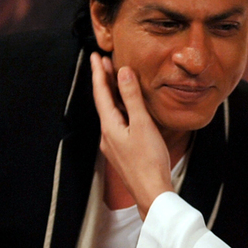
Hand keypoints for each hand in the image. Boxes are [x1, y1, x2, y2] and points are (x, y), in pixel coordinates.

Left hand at [90, 52, 173, 218]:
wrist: (151, 192)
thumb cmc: (149, 160)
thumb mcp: (142, 125)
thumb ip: (132, 98)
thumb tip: (123, 73)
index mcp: (109, 126)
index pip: (101, 93)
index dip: (98, 73)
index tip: (96, 55)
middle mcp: (108, 134)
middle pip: (104, 101)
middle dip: (104, 81)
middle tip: (104, 61)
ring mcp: (115, 143)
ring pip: (111, 112)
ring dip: (113, 93)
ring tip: (116, 78)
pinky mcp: (124, 150)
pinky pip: (119, 121)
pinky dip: (121, 107)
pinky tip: (128, 107)